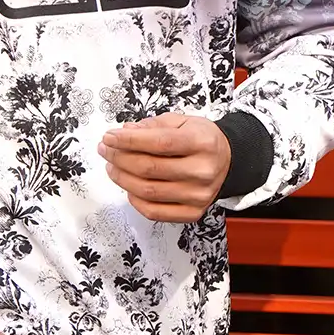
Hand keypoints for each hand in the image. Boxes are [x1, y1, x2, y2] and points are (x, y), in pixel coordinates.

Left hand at [98, 113, 231, 223]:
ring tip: (112, 167)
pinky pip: (154, 212)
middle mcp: (203, 171)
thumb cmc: (202, 139)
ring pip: (148, 191)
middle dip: (120, 158)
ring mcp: (198, 195)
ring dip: (122, 178)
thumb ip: (153, 125)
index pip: (159, 142)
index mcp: (202, 143)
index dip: (129, 140)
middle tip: (106, 150)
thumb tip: (125, 132)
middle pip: (150, 168)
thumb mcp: (182, 121)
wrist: (228, 160)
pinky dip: (135, 200)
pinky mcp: (193, 212)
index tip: (109, 137)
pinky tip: (128, 187)